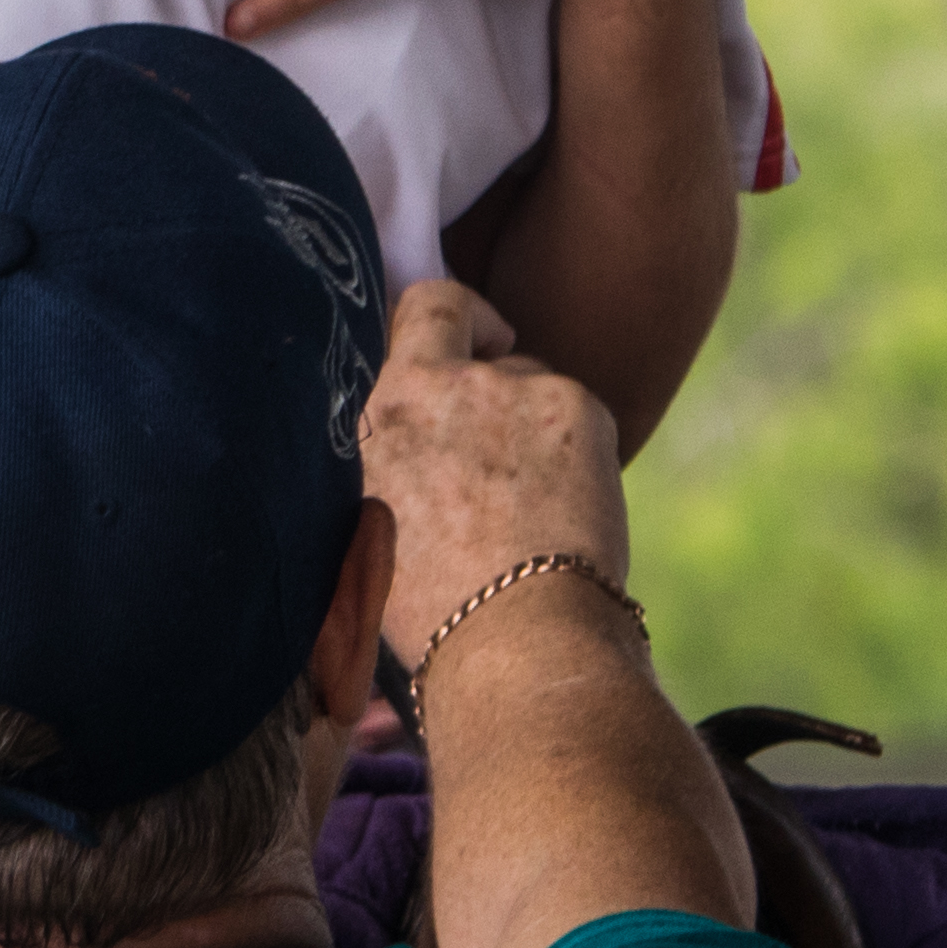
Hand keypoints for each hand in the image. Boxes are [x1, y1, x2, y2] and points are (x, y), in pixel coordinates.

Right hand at [361, 279, 632, 639]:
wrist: (512, 642)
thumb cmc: (430, 613)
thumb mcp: (366, 526)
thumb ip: (386, 460)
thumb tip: (408, 451)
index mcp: (387, 409)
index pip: (424, 305)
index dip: (454, 317)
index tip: (471, 344)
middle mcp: (449, 383)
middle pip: (487, 349)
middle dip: (497, 378)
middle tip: (508, 447)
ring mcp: (519, 390)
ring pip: (537, 387)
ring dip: (534, 429)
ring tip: (532, 511)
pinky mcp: (580, 409)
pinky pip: (580, 415)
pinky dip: (577, 453)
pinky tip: (566, 512)